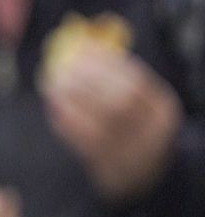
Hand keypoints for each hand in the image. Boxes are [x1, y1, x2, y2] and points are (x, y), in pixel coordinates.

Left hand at [44, 48, 181, 202]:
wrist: (138, 173)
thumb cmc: (131, 123)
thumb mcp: (137, 100)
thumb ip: (116, 75)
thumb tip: (83, 44)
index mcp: (162, 109)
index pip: (137, 81)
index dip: (107, 62)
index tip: (83, 49)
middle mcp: (151, 131)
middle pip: (120, 102)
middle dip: (89, 80)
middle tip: (65, 67)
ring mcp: (130, 151)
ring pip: (100, 122)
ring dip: (72, 99)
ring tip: (54, 82)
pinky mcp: (107, 164)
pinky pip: (84, 140)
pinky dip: (66, 118)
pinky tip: (54, 104)